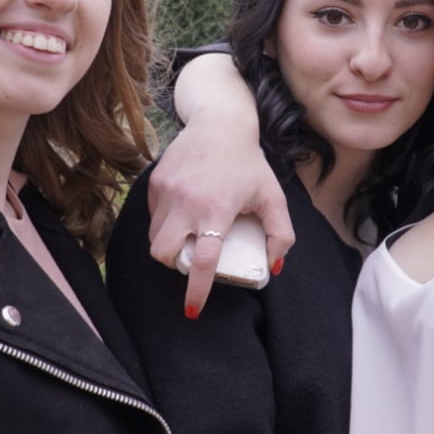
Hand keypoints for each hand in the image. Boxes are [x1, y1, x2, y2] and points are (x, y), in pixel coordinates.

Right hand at [148, 55, 293, 317]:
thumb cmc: (248, 163)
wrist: (219, 124)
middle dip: (174, 266)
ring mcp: (167, 191)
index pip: (203, 260)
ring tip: (189, 235)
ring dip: (169, 245)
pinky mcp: (155, 182)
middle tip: (190, 261)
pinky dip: (165, 223)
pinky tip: (183, 212)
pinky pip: (153, 216)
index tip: (193, 309)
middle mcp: (187, 202)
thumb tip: (273, 267)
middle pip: (164, 253)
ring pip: (155, 237)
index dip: (197, 289)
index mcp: (217, 209)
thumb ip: (280, 234)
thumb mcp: (273, 197)